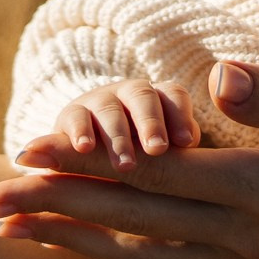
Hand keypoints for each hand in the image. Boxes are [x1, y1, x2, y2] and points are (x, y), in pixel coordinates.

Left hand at [0, 61, 258, 258]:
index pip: (155, 174)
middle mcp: (240, 233)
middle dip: (56, 207)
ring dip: (68, 238)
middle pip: (129, 218)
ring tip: (7, 228)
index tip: (29, 150)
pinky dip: (107, 254)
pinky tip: (72, 244)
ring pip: (135, 251)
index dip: (88, 164)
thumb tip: (217, 76)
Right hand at [52, 78, 199, 171]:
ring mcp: (99, 101)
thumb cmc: (140, 156)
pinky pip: (75, 118)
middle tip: (157, 149)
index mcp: (159, 99)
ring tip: (126, 166)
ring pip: (110, 110)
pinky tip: (85, 148)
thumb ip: (179, 146)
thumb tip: (188, 141)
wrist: (89, 160)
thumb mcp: (162, 152)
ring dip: (118, 137)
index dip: (180, 115)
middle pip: (142, 97)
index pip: (173, 95)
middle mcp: (129, 93)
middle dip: (150, 123)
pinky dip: (80, 131)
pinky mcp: (70, 115)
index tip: (186, 142)